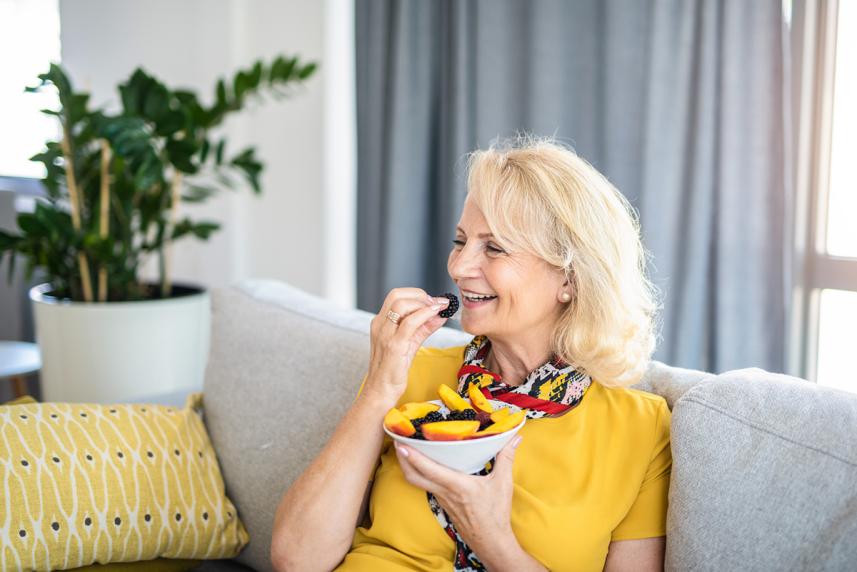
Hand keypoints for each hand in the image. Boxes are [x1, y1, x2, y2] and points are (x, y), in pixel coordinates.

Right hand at [364, 288, 449, 400]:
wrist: (381, 390)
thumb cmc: (393, 368)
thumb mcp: (410, 342)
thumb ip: (424, 327)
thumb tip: (441, 313)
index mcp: (381, 322)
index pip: (396, 295)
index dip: (417, 294)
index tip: (433, 302)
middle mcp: (380, 324)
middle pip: (397, 295)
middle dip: (420, 295)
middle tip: (436, 304)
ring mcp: (385, 334)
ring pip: (401, 304)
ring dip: (424, 303)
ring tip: (438, 309)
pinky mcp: (393, 346)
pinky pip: (409, 323)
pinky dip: (425, 314)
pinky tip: (436, 315)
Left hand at [394, 435, 523, 558]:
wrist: (491, 541)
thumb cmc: (495, 513)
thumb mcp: (502, 483)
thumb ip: (506, 458)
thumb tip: (515, 437)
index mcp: (456, 485)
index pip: (428, 469)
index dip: (412, 456)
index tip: (401, 443)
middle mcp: (444, 491)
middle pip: (413, 477)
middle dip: (402, 459)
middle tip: (397, 441)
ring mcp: (441, 498)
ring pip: (418, 482)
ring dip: (409, 466)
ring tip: (406, 449)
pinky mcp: (443, 503)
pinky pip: (426, 486)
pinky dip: (420, 474)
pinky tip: (424, 465)